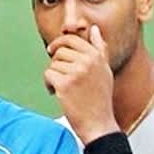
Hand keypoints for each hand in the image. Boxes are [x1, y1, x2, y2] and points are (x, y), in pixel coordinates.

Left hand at [45, 25, 119, 143]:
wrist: (99, 124)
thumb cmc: (100, 99)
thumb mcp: (105, 71)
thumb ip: (100, 48)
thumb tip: (95, 29)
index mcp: (97, 56)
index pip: (72, 39)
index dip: (59, 44)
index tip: (52, 51)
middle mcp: (88, 61)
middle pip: (60, 52)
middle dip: (57, 63)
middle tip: (60, 77)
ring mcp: (76, 72)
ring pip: (53, 64)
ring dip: (53, 76)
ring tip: (62, 89)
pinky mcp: (65, 84)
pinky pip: (48, 74)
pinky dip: (48, 84)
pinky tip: (56, 93)